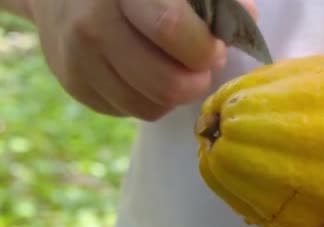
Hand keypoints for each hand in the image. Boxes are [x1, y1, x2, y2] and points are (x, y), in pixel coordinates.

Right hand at [28, 0, 255, 120]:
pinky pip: (129, 112)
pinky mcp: (75, 86)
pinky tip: (145, 74)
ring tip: (174, 68)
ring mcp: (79, 60)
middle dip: (196, 81)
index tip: (214, 46)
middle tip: (200, 65)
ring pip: (149, 107)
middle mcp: (94, 25)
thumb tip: (248, 19)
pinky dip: (148, 99)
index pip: (173, 29)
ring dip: (174, 95)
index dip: (205, 48)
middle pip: (167, 84)